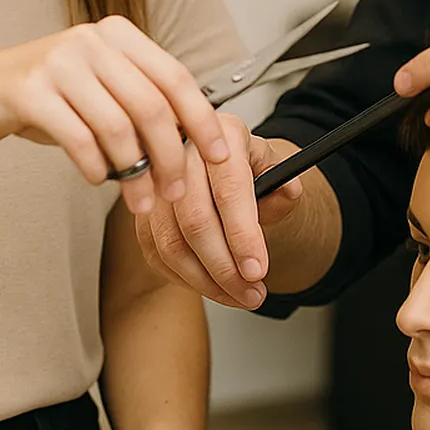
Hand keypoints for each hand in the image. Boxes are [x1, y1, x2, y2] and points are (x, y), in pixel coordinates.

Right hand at [0, 17, 229, 215]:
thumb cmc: (47, 98)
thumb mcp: (97, 86)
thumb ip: (140, 100)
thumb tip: (196, 140)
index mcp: (117, 34)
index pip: (176, 77)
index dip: (202, 119)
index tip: (220, 155)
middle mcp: (91, 40)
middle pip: (152, 106)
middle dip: (170, 156)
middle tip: (175, 192)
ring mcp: (58, 62)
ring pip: (118, 127)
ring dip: (135, 173)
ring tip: (138, 200)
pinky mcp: (29, 90)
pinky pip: (79, 139)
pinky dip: (95, 168)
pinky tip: (97, 180)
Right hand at [134, 112, 304, 309]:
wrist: (224, 172)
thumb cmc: (251, 172)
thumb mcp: (276, 172)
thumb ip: (285, 187)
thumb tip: (289, 192)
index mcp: (222, 133)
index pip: (229, 188)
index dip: (243, 234)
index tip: (257, 270)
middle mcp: (183, 152)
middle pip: (195, 220)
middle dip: (225, 268)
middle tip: (252, 293)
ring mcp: (156, 181)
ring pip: (172, 244)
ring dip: (207, 282)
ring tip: (240, 296)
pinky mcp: (141, 210)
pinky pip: (157, 254)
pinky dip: (186, 279)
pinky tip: (213, 286)